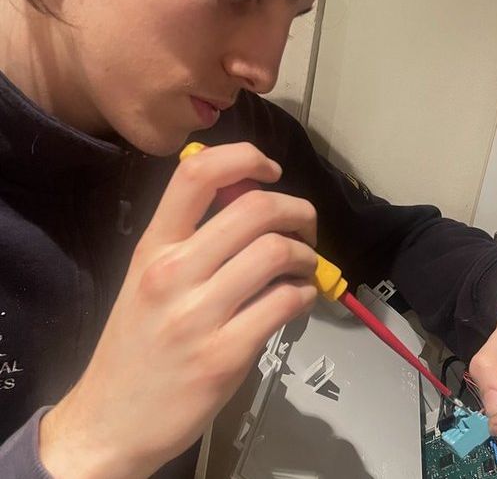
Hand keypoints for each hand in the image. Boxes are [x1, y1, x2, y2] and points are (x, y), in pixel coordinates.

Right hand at [39, 143, 318, 478]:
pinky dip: (305, 293)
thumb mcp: (148, 278)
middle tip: (305, 226)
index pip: (196, 173)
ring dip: (306, 255)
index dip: (244, 157)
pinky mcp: (223, 355)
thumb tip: (254, 205)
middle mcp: (173, 272)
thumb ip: (192, 239)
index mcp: (154, 246)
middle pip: (255, 208)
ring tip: (304, 267)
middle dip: (297, 210)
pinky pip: (284, 303)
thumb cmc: (136, 343)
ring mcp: (197, 315)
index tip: (270, 170)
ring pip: (276, 252)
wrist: (109, 421)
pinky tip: (299, 299)